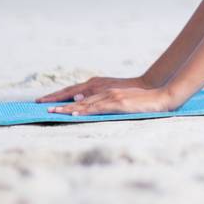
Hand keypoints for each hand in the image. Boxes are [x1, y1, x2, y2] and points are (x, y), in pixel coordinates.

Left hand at [48, 85, 179, 116]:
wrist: (162, 96)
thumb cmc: (143, 99)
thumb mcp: (121, 99)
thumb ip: (102, 102)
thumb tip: (81, 105)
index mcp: (105, 89)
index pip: (78, 93)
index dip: (62, 98)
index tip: (47, 102)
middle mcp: (105, 91)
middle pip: (77, 97)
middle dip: (58, 102)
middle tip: (42, 106)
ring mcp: (111, 96)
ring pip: (85, 103)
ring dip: (67, 108)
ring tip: (52, 112)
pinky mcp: (118, 103)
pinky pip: (98, 107)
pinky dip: (85, 110)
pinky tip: (75, 113)